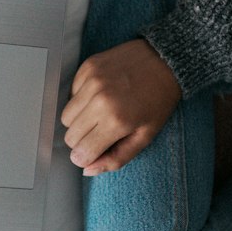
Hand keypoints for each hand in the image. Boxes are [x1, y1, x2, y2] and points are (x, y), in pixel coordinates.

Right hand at [61, 37, 180, 174]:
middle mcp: (100, 100)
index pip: (80, 153)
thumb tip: (88, 169)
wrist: (165, 60)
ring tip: (100, 114)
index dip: (86, 157)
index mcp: (117, 121)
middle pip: (70, 136)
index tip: (95, 152)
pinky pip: (71, 94)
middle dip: (83, 140)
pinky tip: (100, 96)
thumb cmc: (159, 100)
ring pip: (66, 116)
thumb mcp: (145, 136)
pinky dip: (81, 100)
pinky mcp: (87, 67)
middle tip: (101, 133)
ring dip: (79, 121)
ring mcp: (92, 81)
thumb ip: (117, 158)